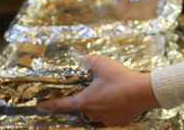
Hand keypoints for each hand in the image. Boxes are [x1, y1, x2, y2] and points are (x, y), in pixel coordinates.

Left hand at [36, 55, 159, 126]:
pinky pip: (111, 115)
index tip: (39, 105)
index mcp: (84, 102)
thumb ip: (87, 61)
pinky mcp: (119, 122)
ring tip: (111, 91)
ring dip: (100, 103)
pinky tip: (121, 99)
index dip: (48, 104)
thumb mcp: (101, 63)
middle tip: (94, 87)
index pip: (60, 105)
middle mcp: (92, 114)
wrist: (145, 92)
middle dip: (85, 99)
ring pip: (97, 112)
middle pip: (82, 107)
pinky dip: (113, 108)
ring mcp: (105, 120)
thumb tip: (83, 62)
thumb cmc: (121, 78)